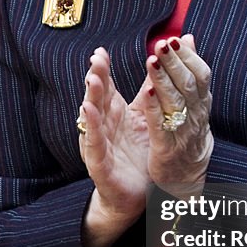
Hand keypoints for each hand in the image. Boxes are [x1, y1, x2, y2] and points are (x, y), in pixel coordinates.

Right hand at [78, 47, 148, 246]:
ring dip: (91, 98)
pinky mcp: (99, 164)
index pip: (106, 88)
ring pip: (92, 118)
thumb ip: (147, 91)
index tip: (100, 51)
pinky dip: (91, 128)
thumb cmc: (137, 154)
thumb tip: (157, 62)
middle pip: (97, 98)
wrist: (136, 194)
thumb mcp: (143, 118)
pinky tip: (89, 113)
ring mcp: (99, 144)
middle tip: (96, 59)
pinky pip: (95, 144)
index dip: (103, 70)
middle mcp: (103, 126)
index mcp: (114, 114)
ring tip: (92, 80)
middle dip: (96, 77)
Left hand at [140, 34, 212, 196]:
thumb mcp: (194, 101)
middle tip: (162, 44)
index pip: (201, 75)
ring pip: (175, 102)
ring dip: (163, 80)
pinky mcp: (167, 149)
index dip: (189, 57)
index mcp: (202, 103)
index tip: (175, 40)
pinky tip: (146, 93)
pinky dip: (155, 108)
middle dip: (175, 63)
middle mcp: (196, 115)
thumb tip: (187, 38)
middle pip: (189, 85)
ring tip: (152, 61)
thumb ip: (189, 69)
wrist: (187, 179)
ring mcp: (183, 132)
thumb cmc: (188, 134)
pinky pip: (161, 126)